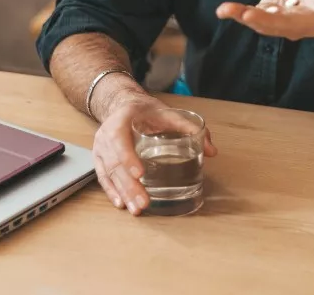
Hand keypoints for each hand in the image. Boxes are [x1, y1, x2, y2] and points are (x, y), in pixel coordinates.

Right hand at [92, 95, 217, 214]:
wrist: (123, 105)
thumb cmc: (145, 111)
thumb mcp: (167, 113)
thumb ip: (189, 128)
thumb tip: (211, 151)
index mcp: (121, 120)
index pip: (120, 140)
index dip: (128, 157)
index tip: (141, 174)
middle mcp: (107, 134)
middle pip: (115, 163)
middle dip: (129, 185)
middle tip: (144, 202)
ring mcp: (101, 148)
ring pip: (109, 173)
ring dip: (123, 193)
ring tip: (136, 209)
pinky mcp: (101, 159)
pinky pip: (104, 177)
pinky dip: (112, 192)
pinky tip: (121, 204)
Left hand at [216, 0, 313, 39]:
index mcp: (311, 22)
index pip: (290, 24)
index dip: (272, 20)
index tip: (253, 13)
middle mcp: (292, 26)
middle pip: (270, 26)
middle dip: (252, 18)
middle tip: (234, 11)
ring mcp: (279, 20)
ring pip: (258, 21)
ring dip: (240, 16)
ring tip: (223, 10)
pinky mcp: (270, 11)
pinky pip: (253, 13)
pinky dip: (239, 12)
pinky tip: (225, 9)